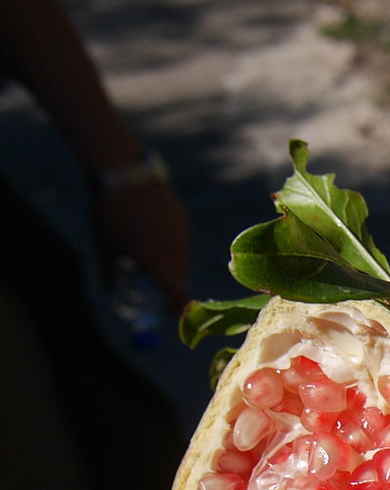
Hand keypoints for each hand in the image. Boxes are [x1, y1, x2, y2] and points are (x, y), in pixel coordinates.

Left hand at [93, 180, 190, 309]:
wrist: (126, 174)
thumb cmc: (110, 214)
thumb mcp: (105, 248)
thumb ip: (111, 274)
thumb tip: (113, 294)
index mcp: (158, 263)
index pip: (179, 296)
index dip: (178, 309)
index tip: (171, 315)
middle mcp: (176, 252)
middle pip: (180, 280)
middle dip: (169, 287)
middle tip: (151, 284)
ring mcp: (183, 236)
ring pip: (181, 261)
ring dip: (169, 265)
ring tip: (146, 250)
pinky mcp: (184, 221)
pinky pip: (181, 243)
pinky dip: (170, 246)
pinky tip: (151, 231)